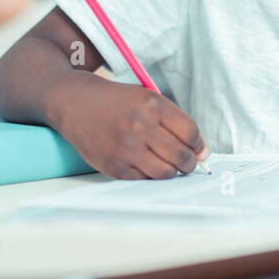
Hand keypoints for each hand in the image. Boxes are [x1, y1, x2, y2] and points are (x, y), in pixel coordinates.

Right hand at [47, 74, 209, 178]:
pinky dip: (150, 175)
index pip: (190, 133)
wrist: (74, 103)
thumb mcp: (147, 99)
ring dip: (173, 172)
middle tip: (188, 162)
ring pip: (166, 173)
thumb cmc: (116, 101)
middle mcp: (140, 126)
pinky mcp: (114, 166)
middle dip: (190, 163)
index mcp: (152, 104)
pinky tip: (146, 165)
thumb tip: (203, 151)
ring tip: (168, 165)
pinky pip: (144, 180)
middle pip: (182, 156)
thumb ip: (175, 122)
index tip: (198, 149)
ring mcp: (126, 148)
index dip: (198, 145)